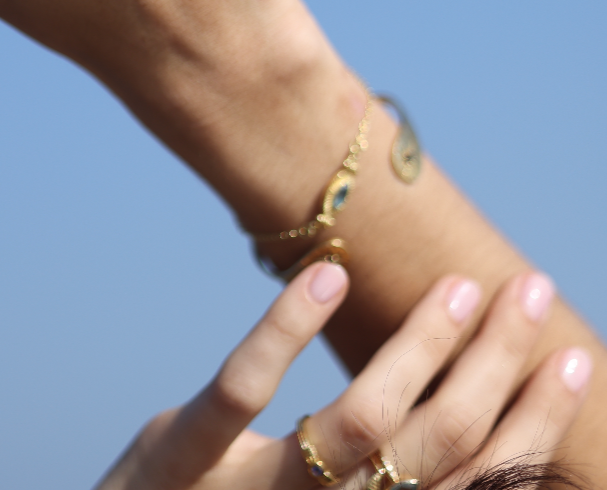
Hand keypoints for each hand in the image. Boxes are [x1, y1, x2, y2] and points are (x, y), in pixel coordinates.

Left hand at [94, 264, 590, 489]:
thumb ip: (371, 460)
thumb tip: (449, 397)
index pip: (471, 485)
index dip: (531, 426)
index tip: (573, 358)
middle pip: (432, 452)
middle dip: (493, 371)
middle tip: (530, 293)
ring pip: (357, 428)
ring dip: (416, 351)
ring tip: (458, 286)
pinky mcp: (182, 460)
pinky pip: (241, 393)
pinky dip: (284, 332)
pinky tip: (327, 280)